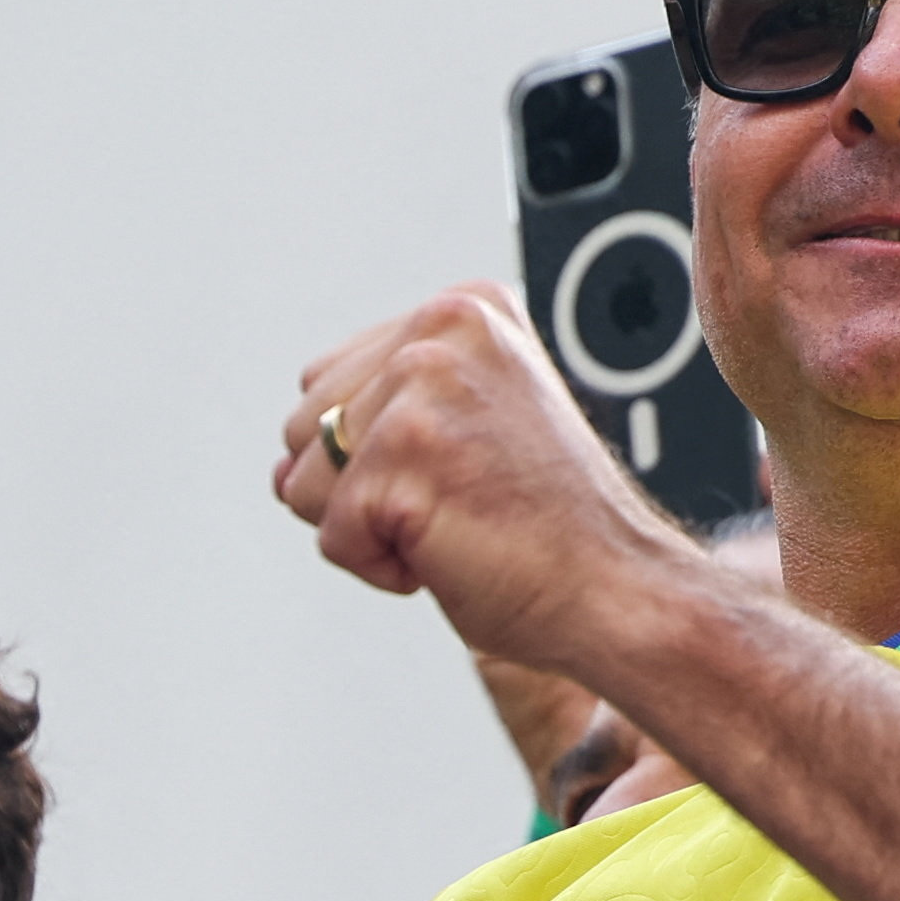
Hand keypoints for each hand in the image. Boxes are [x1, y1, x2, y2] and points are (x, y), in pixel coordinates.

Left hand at [275, 284, 705, 681]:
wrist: (618, 590)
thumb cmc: (551, 529)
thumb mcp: (467, 432)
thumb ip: (374, 421)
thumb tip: (281, 471)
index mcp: (463, 310)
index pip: (328, 381)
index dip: (378, 453)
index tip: (466, 467)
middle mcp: (441, 328)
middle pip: (304, 426)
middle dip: (362, 488)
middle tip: (463, 502)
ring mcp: (423, 385)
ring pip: (305, 481)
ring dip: (370, 528)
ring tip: (459, 522)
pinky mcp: (404, 454)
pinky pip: (332, 535)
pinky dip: (381, 567)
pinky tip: (453, 552)